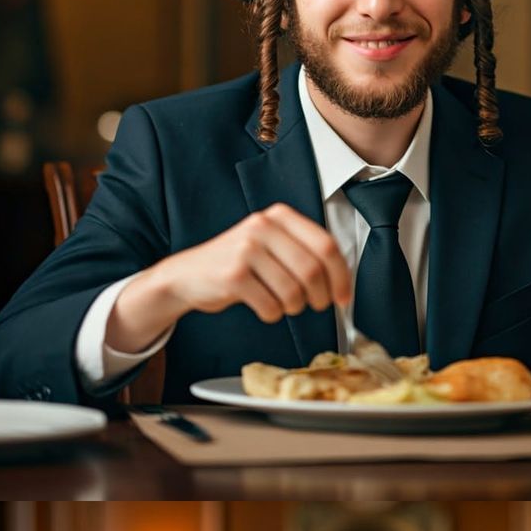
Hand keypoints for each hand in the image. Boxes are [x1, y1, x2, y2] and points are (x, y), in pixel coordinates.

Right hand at [108, 203, 352, 353]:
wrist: (186, 276)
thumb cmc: (239, 265)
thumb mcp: (272, 247)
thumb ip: (305, 253)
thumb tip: (343, 282)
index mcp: (279, 217)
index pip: (326, 246)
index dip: (342, 276)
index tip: (344, 297)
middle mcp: (262, 226)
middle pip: (313, 270)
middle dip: (321, 297)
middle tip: (316, 305)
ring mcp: (245, 249)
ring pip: (294, 291)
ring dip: (294, 307)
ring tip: (283, 304)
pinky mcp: (233, 274)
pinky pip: (271, 305)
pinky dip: (272, 314)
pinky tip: (262, 306)